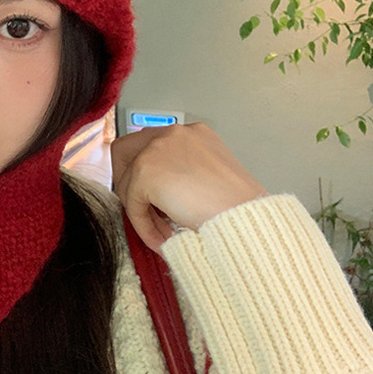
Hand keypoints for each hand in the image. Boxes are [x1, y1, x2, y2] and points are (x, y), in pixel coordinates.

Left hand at [110, 123, 266, 251]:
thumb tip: (156, 192)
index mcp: (192, 134)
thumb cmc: (238, 207)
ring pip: (127, 181)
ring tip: (162, 232)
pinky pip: (132, 203)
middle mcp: (174, 134)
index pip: (148, 144)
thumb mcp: (208, 180)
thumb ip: (180, 175)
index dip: (142, 171)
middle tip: (142, 211)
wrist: (247, 218)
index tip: (147, 196)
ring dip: (141, 210)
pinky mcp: (146, 171)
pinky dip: (143, 225)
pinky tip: (161, 239)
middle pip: (126, 151)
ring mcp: (158, 148)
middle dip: (129, 184)